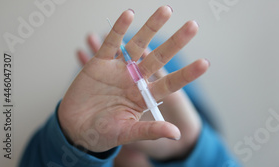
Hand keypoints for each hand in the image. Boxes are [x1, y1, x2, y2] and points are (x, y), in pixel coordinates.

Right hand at [60, 6, 206, 152]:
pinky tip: (129, 15)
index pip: (171, 83)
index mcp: (145, 96)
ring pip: (139, 45)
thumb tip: (176, 134)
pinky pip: (111, 44)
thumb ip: (150, 130)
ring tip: (166, 10)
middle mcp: (135, 79)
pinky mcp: (99, 63)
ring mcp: (119, 69)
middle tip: (192, 26)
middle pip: (160, 57)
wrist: (74, 128)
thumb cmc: (102, 134)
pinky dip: (119, 30)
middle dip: (176, 42)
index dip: (187, 73)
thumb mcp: (127, 133)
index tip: (205, 63)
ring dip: (152, 27)